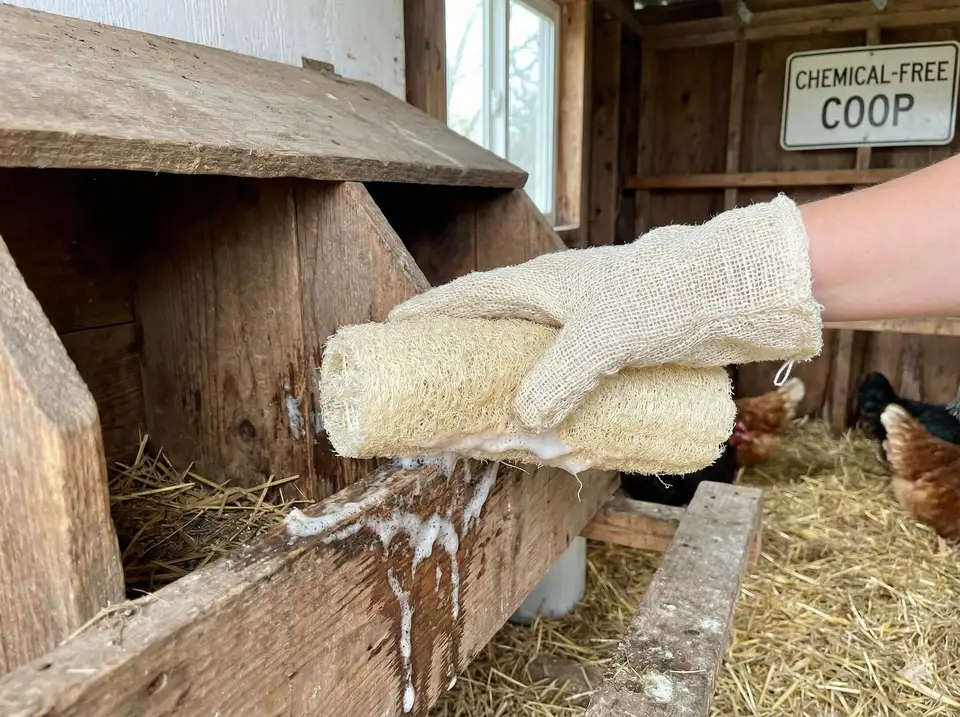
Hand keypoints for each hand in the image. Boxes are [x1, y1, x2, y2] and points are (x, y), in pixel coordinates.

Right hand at [388, 195, 821, 432]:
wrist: (740, 291)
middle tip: (436, 389)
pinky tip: (559, 428)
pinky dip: (557, 401)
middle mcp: (560, 303)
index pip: (471, 296)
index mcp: (543, 285)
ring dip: (509, 385)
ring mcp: (590, 326)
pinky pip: (571, 378)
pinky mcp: (618, 348)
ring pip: (533, 358)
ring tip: (486, 417)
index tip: (394, 328)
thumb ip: (560, 377)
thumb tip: (525, 419)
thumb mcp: (605, 336)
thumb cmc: (669, 294)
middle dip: (464, 357)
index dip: (431, 313)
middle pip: (496, 330)